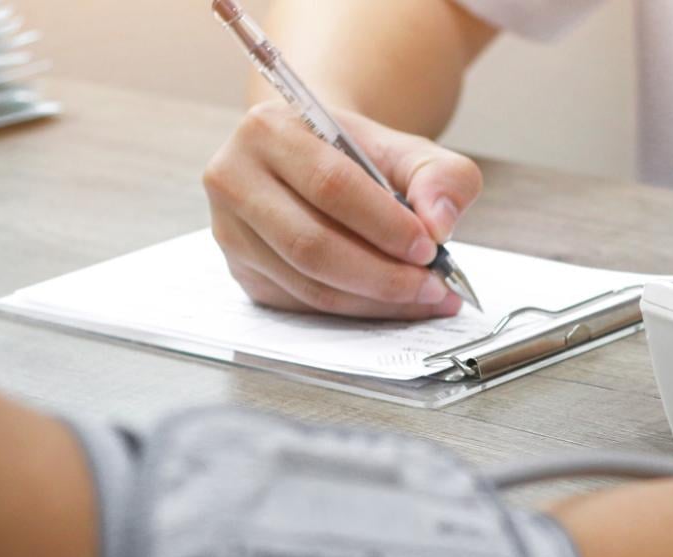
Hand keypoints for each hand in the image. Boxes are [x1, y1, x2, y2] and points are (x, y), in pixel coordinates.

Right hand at [203, 101, 482, 318]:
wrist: (318, 160)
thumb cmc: (359, 156)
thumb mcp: (409, 150)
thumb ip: (441, 176)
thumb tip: (439, 223)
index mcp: (269, 130)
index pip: (330, 186)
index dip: (385, 225)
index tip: (430, 248)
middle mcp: (235, 179)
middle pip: (311, 245)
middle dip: (382, 274)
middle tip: (432, 285)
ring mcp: (231, 232)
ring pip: (308, 284)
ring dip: (374, 301)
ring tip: (425, 297)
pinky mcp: (244, 273)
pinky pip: (304, 304)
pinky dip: (357, 310)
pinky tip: (393, 303)